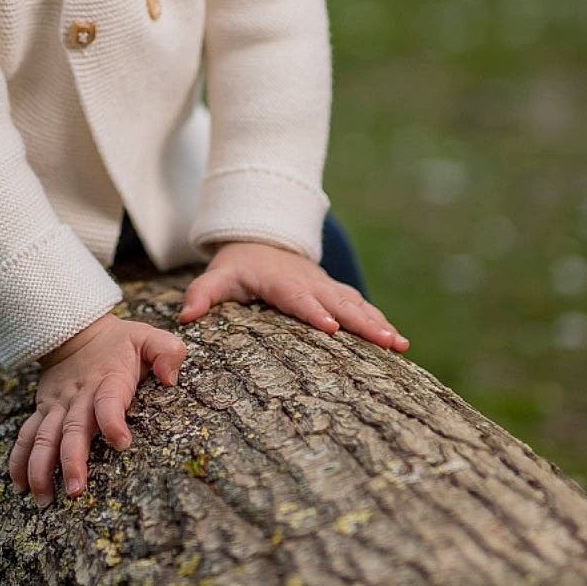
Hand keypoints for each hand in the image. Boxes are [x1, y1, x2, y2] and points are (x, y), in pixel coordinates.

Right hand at [8, 310, 186, 506]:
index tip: (122, 443)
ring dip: (41, 468)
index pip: (108, 400)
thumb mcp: (148, 338)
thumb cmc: (120, 343)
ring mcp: (58, 405)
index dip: (113, 420)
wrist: (75, 332)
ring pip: (45, 437)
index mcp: (108, 380)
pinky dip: (20, 460)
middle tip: (76, 490)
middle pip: (73, 428)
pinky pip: (27, 436)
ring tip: (44, 499)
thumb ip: (166, 351)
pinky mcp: (43, 411)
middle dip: (72, 460)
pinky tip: (20, 486)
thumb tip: (170, 378)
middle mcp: (79, 395)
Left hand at [179, 241, 407, 351]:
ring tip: (400, 345)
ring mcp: (326, 287)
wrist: (262, 240)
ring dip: (379, 324)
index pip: (299, 299)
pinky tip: (398, 342)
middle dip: (363, 324)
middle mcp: (310, 284)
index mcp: (281, 282)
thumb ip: (202, 293)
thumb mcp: (217, 275)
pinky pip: (361, 307)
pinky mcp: (336, 293)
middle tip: (386, 343)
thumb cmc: (238, 265)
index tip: (333, 329)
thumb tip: (186, 317)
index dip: (315, 313)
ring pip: (356, 305)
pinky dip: (380, 322)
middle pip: (339, 304)